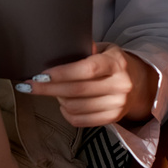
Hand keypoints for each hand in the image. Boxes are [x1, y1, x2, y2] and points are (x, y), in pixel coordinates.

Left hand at [15, 44, 157, 126]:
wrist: (139, 84)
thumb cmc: (113, 63)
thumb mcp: (104, 49)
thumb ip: (85, 48)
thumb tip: (60, 46)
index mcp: (116, 64)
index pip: (87, 69)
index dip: (62, 73)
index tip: (40, 74)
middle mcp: (120, 85)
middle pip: (77, 91)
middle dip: (48, 88)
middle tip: (28, 85)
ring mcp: (118, 105)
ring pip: (76, 107)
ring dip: (57, 99)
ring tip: (51, 90)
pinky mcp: (112, 119)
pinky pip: (80, 120)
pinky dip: (66, 113)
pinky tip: (62, 104)